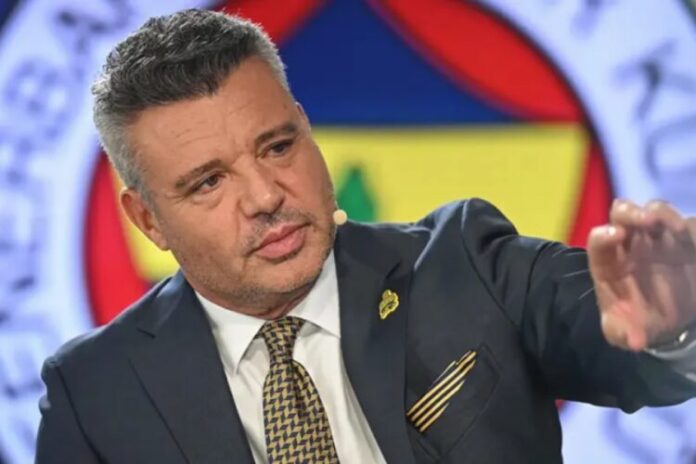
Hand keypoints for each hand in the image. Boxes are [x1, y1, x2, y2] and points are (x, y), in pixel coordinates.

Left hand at [587, 199, 695, 350]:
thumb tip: (635, 342)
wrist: (668, 322)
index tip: (616, 235)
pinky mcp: (687, 242)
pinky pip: (692, 226)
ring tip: (676, 229)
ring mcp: (658, 238)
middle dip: (633, 212)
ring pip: (657, 211)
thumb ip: (623, 334)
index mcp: (608, 261)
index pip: (599, 239)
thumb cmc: (637, 321)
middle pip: (623, 212)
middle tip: (648, 221)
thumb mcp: (624, 332)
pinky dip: (694, 230)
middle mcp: (630, 243)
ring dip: (665, 214)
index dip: (605, 234)